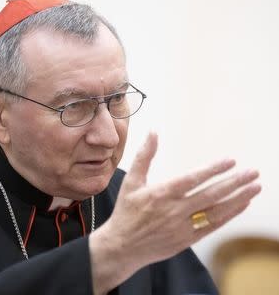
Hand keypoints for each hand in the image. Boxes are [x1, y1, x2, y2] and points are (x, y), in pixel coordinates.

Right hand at [89, 133, 260, 294]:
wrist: (123, 246)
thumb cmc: (126, 211)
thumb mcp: (131, 182)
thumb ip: (144, 156)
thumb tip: (153, 132)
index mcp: (160, 193)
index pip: (192, 179)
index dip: (213, 169)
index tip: (231, 161)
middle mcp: (174, 210)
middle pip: (210, 194)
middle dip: (234, 182)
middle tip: (253, 172)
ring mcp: (182, 226)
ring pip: (216, 211)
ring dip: (238, 198)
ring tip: (255, 187)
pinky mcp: (186, 239)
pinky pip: (212, 226)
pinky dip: (229, 215)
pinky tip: (241, 204)